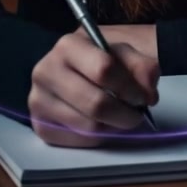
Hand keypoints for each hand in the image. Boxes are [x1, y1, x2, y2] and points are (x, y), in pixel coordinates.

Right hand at [28, 27, 159, 146]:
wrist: (77, 69)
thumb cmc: (102, 60)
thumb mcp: (125, 53)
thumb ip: (142, 68)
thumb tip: (148, 93)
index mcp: (68, 45)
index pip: (103, 69)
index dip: (129, 87)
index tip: (143, 96)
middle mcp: (46, 71)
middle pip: (95, 103)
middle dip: (124, 114)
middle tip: (136, 115)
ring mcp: (38, 100)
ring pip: (88, 127)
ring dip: (113, 127)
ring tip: (120, 117)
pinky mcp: (40, 125)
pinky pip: (77, 141)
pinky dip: (97, 138)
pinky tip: (102, 124)